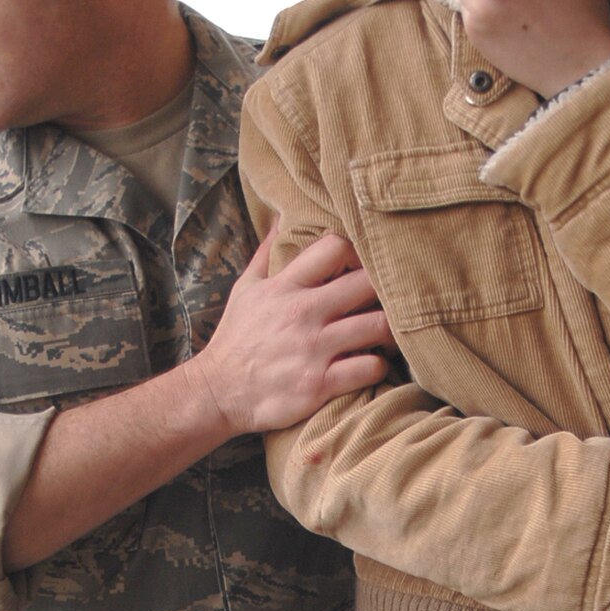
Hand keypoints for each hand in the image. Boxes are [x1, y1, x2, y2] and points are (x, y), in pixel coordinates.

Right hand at [194, 229, 391, 437]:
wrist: (218, 392)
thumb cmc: (236, 339)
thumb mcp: (246, 290)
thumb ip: (267, 254)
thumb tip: (279, 218)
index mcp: (287, 286)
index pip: (336, 247)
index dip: (358, 254)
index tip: (361, 270)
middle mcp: (303, 312)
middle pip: (368, 283)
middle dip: (386, 290)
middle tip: (391, 302)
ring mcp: (314, 348)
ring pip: (378, 326)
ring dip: (391, 330)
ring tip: (389, 334)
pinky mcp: (320, 383)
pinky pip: (370, 367)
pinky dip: (380, 365)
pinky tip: (373, 363)